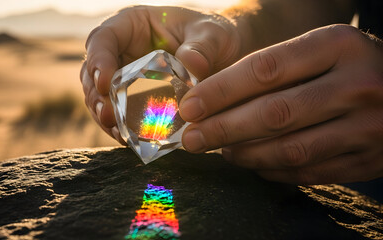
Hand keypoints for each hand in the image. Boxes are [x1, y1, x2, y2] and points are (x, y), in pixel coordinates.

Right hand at [80, 5, 240, 142]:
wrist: (226, 57)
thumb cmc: (214, 36)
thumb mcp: (213, 35)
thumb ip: (202, 48)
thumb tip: (192, 68)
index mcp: (132, 26)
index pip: (103, 38)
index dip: (98, 60)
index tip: (105, 83)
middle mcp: (123, 52)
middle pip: (94, 73)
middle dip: (98, 97)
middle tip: (109, 116)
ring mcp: (127, 79)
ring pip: (103, 99)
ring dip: (107, 117)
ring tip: (117, 132)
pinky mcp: (136, 102)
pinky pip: (122, 117)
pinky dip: (124, 129)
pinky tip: (131, 140)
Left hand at [180, 24, 382, 183]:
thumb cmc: (349, 65)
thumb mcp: (319, 50)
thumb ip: (271, 69)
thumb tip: (211, 98)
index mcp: (339, 45)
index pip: (265, 69)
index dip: (221, 91)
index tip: (190, 107)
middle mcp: (357, 84)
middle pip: (274, 113)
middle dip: (223, 129)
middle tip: (192, 138)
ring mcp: (368, 126)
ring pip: (290, 149)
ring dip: (245, 153)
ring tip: (220, 150)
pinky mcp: (369, 159)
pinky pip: (309, 172)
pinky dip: (273, 171)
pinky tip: (252, 163)